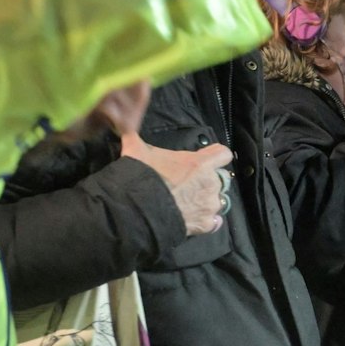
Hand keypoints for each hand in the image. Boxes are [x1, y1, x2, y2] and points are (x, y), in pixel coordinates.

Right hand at [97, 83, 234, 235]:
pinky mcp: (205, 224)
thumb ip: (134, 135)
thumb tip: (122, 121)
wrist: (139, 209)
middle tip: (189, 184)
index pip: (222, 154)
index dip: (216, 156)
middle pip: (219, 179)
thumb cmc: (143, 177)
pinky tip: (195, 219)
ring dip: (206, 201)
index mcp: (199, 164)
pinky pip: (214, 222)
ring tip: (189, 203)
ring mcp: (209, 205)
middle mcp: (210, 183)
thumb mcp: (136, 150)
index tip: (208, 159)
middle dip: (207, 181)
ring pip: (218, 201)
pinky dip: (207, 221)